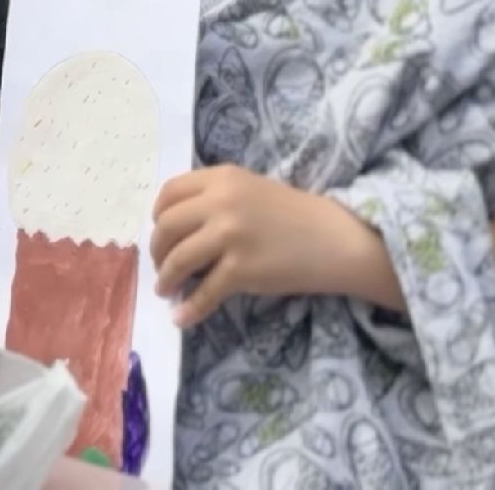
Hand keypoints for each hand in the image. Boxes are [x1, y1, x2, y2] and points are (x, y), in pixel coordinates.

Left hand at [150, 166, 360, 328]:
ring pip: (178, 260)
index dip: (158, 215)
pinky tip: (181, 318)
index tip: (160, 232)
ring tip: (166, 290)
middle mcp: (221, 202)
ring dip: (166, 279)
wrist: (337, 238)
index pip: (169, 192)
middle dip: (157, 250)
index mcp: (222, 177)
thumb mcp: (249, 188)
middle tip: (161, 265)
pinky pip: (204, 293)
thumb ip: (214, 198)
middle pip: (167, 227)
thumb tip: (175, 226)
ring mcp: (230, 236)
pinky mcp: (242, 269)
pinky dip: (190, 308)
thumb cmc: (294, 214)